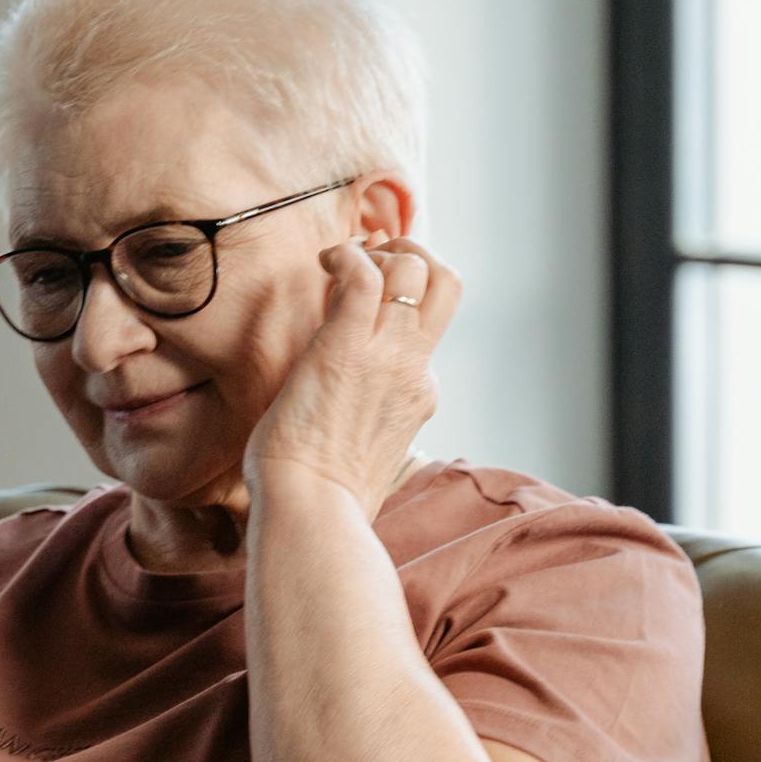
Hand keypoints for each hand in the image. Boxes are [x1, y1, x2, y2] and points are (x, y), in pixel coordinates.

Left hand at [242, 236, 461, 524]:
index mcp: (420, 395)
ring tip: (343, 259)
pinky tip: (325, 262)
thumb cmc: (324, 496)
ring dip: (379, 250)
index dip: (402, 302)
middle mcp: (414, 369)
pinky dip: (347, 255)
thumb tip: (356, 430)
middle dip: (416, 254)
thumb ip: (373, 430)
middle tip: (374, 256)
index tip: (369, 296)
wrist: (313, 511)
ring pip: (413, 270)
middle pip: (447, 284)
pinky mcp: (345, 347)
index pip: (428, 331)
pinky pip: (363, 276)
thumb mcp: (369, 457)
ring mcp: (386, 356)